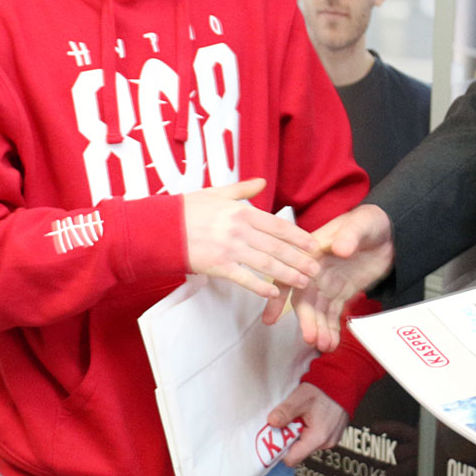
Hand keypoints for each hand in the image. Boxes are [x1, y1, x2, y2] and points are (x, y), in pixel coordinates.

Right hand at [183, 178, 318, 299]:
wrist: (159, 228)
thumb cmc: (186, 210)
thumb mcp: (216, 193)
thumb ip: (242, 190)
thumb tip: (262, 181)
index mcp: (241, 211)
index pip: (278, 225)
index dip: (298, 237)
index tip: (314, 245)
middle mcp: (239, 230)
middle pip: (277, 247)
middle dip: (300, 259)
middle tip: (317, 270)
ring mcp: (229, 249)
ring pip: (266, 264)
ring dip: (287, 274)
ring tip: (303, 283)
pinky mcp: (217, 266)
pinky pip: (244, 279)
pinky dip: (261, 287)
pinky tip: (274, 293)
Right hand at [263, 204, 393, 352]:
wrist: (387, 231)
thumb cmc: (368, 222)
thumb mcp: (360, 225)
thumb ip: (350, 236)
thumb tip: (341, 248)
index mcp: (312, 252)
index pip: (289, 273)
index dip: (279, 295)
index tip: (270, 317)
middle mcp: (314, 271)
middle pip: (303, 299)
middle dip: (305, 320)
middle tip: (310, 337)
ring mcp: (327, 284)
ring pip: (317, 311)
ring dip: (318, 328)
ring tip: (325, 345)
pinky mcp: (341, 294)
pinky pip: (332, 315)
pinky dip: (331, 329)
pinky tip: (332, 344)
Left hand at [267, 382, 348, 465]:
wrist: (345, 380)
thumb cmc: (325, 389)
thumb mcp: (300, 398)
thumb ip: (285, 411)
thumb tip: (271, 422)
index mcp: (318, 438)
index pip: (292, 459)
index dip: (280, 450)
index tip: (275, 436)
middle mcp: (327, 442)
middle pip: (299, 451)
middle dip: (290, 438)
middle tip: (288, 421)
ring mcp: (332, 439)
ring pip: (307, 444)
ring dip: (300, 433)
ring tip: (301, 415)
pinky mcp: (334, 434)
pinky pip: (315, 438)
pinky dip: (309, 429)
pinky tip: (310, 415)